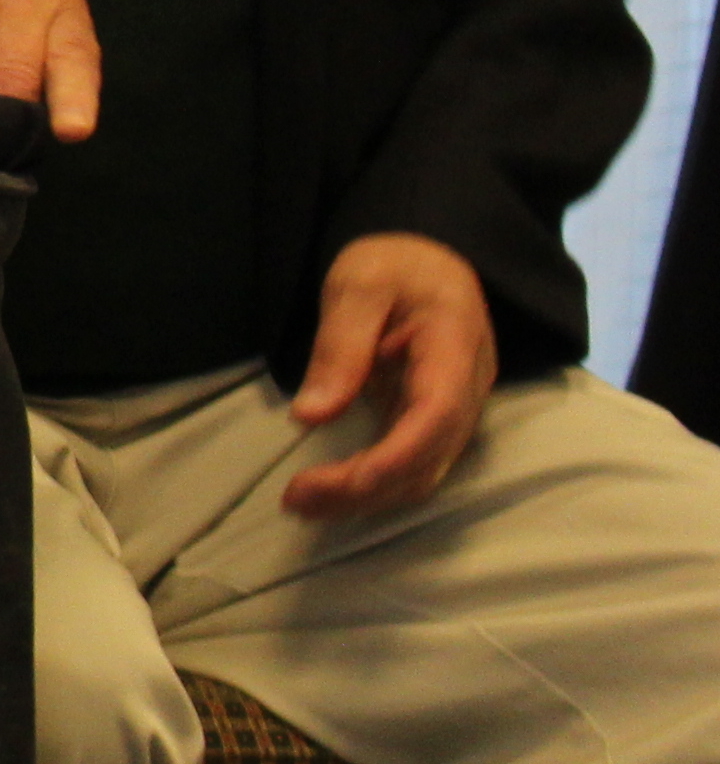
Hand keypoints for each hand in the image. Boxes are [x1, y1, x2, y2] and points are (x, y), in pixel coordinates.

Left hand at [279, 232, 499, 517]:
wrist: (427, 259)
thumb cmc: (394, 264)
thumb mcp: (358, 286)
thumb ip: (340, 346)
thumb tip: (311, 415)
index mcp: (455, 345)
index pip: (436, 417)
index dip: (392, 459)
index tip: (339, 484)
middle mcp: (466, 387)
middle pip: (429, 457)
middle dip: (366, 489)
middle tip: (296, 501)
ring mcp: (454, 407)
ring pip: (423, 471)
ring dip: (366, 497)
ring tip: (302, 504)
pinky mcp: (432, 419)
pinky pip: (412, 463)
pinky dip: (373, 484)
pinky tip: (329, 493)